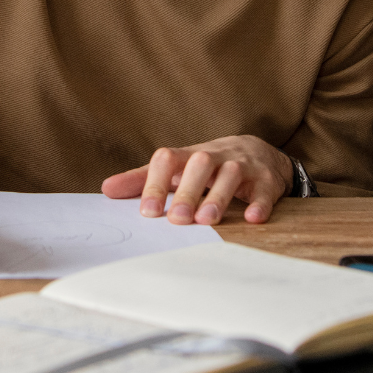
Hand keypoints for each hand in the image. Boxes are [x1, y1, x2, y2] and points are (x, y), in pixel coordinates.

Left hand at [101, 135, 292, 225]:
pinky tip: (252, 218)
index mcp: (188, 156)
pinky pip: (265, 190)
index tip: (147, 212)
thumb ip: (143, 179)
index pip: (168, 160)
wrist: (256, 153)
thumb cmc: (207, 166)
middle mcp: (215, 156)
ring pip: (231, 174)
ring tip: (207, 220)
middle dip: (189, 190)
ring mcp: (243, 166)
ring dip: (219, 197)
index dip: (156, 183)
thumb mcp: (176, 169)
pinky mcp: (266, 181)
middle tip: (177, 219)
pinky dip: (260, 204)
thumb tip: (106, 189)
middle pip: (201, 164)